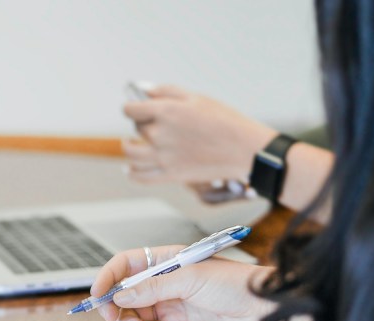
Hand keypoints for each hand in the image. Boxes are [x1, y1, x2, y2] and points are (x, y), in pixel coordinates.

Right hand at [92, 245, 286, 320]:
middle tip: (111, 315)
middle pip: (125, 294)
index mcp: (166, 262)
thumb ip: (153, 288)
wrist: (266, 312)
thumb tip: (121, 295)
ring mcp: (169, 309)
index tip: (97, 292)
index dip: (109, 276)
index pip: (127, 265)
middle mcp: (164, 285)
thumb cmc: (237, 284)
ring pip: (133, 316)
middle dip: (113, 305)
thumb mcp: (190, 278)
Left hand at [122, 85, 277, 182]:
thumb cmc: (224, 120)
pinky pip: (140, 176)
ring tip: (132, 144)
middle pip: (136, 128)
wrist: (244, 149)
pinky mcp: (170, 175)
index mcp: (165, 111)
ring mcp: (163, 157)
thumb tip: (143, 91)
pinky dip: (132, 172)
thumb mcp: (196, 97)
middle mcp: (160, 134)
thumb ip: (166, 92)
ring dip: (129, 147)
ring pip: (131, 153)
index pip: (130, 109)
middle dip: (142, 123)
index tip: (137, 108)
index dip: (132, 107)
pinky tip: (131, 168)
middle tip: (156, 124)